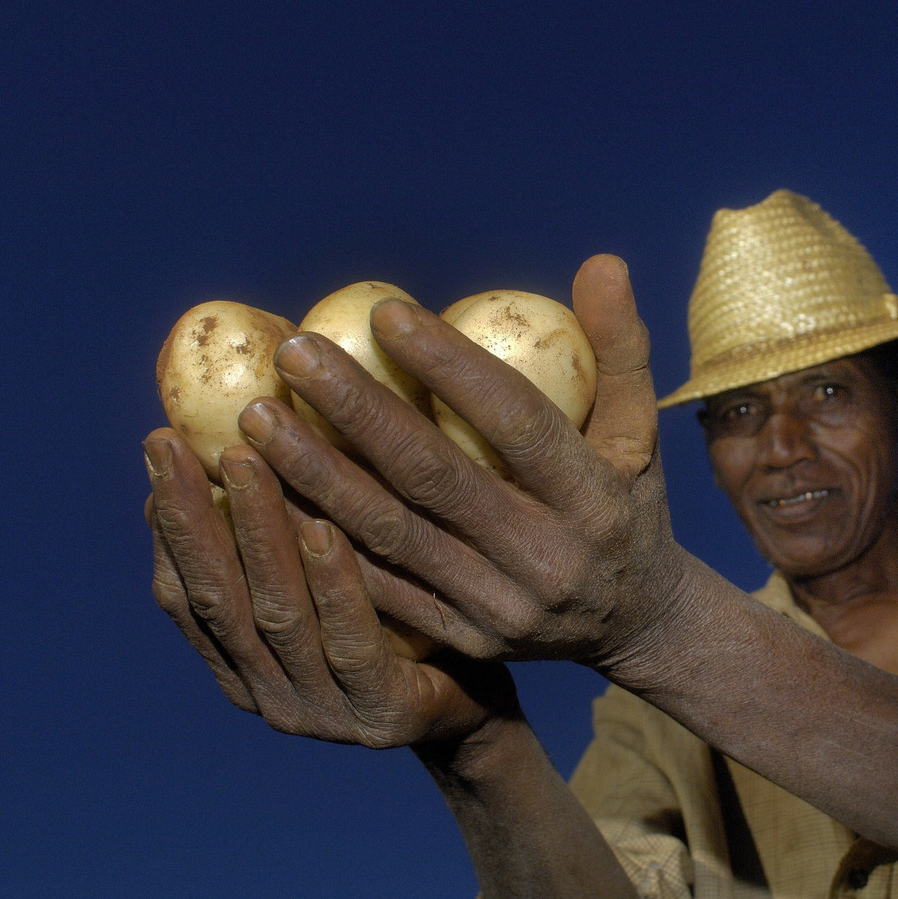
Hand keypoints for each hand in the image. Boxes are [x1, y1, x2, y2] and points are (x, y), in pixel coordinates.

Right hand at [144, 429, 514, 748]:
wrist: (478, 712)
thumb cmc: (400, 628)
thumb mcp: (333, 585)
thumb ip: (287, 542)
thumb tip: (255, 431)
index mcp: (245, 668)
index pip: (185, 596)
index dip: (168, 526)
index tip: (161, 450)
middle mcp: (271, 696)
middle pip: (218, 600)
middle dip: (192, 517)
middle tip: (175, 442)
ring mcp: (326, 712)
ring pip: (279, 614)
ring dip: (258, 533)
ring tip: (247, 462)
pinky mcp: (385, 715)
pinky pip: (353, 643)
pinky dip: (334, 584)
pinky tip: (327, 529)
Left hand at [233, 254, 689, 673]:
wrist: (636, 624)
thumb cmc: (630, 504)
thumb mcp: (641, 432)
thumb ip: (621, 350)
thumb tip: (601, 261)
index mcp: (593, 498)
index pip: (515, 423)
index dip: (451, 366)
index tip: (386, 312)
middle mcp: (544, 556)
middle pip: (435, 477)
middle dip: (357, 412)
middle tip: (295, 354)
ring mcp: (496, 605)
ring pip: (391, 534)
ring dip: (317, 475)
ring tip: (256, 419)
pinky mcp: (459, 637)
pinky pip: (376, 588)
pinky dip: (317, 541)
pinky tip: (265, 497)